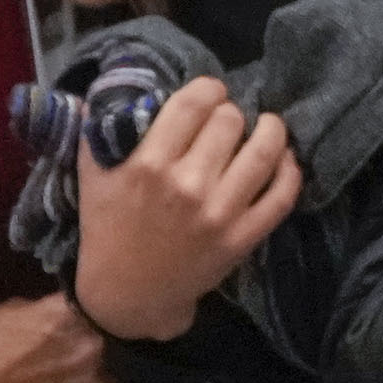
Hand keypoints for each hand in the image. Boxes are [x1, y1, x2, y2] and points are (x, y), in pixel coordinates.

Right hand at [70, 77, 300, 340]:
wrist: (127, 293)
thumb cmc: (107, 227)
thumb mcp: (92, 174)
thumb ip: (97, 128)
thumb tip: (103, 91)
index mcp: (148, 163)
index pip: (194, 102)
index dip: (209, 88)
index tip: (210, 93)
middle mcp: (187, 185)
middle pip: (230, 121)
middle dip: (230, 112)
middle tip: (227, 121)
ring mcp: (219, 214)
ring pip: (263, 152)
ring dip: (271, 131)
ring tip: (267, 127)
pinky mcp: (241, 239)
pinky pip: (280, 197)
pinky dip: (290, 172)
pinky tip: (284, 159)